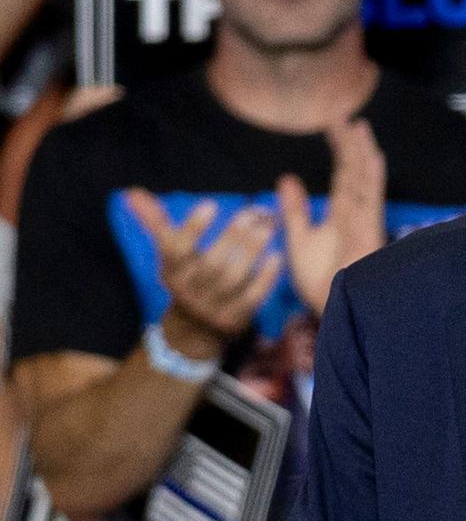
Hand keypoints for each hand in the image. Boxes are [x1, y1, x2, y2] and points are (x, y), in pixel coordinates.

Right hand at [127, 188, 281, 359]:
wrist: (195, 327)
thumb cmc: (187, 276)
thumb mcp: (170, 253)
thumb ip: (156, 222)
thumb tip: (132, 192)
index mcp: (171, 271)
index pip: (176, 249)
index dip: (192, 227)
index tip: (210, 203)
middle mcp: (188, 291)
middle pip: (210, 263)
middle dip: (233, 236)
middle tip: (253, 213)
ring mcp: (211, 307)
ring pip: (232, 279)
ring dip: (252, 252)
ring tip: (268, 229)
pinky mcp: (233, 320)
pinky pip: (251, 298)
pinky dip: (265, 278)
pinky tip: (277, 256)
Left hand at [278, 119, 385, 314]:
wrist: (332, 308)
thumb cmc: (319, 281)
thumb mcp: (299, 239)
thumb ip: (295, 210)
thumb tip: (287, 178)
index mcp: (340, 215)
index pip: (342, 175)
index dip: (339, 150)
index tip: (335, 125)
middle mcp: (354, 213)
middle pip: (354, 172)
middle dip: (350, 145)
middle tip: (345, 116)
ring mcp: (362, 220)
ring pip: (363, 180)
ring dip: (362, 153)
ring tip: (360, 127)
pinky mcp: (367, 230)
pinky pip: (370, 199)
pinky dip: (372, 177)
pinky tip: (373, 156)